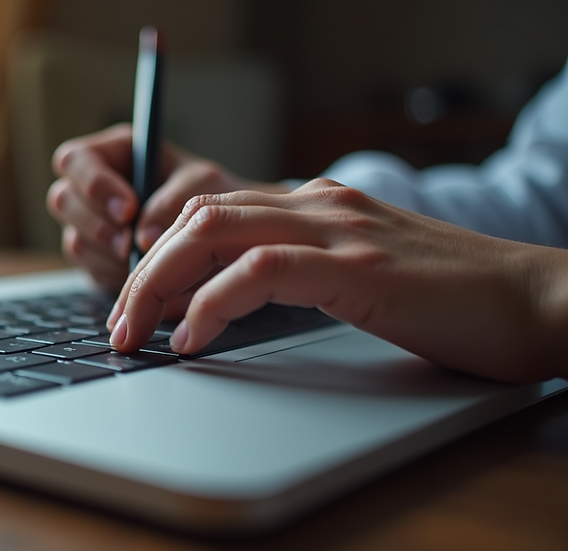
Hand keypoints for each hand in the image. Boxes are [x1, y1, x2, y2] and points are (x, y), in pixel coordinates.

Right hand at [47, 123, 284, 290]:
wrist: (225, 230)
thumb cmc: (213, 192)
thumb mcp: (202, 184)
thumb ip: (174, 199)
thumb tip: (143, 236)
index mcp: (113, 154)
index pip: (76, 160)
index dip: (94, 184)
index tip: (128, 209)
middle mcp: (93, 188)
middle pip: (62, 200)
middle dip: (96, 225)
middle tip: (129, 244)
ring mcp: (90, 224)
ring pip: (73, 239)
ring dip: (106, 254)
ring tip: (141, 259)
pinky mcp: (97, 258)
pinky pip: (88, 269)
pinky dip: (113, 274)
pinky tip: (139, 272)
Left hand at [107, 178, 567, 383]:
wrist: (538, 300)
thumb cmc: (451, 300)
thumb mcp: (358, 275)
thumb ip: (299, 273)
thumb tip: (222, 304)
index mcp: (315, 206)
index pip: (210, 214)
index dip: (160, 258)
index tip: (137, 307)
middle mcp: (318, 206)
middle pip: (196, 217)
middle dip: (142, 272)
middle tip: (117, 325)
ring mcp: (338, 230)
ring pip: (213, 234)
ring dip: (158, 285)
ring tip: (135, 334)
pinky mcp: (359, 265)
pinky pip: (261, 270)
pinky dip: (214, 304)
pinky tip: (193, 338)